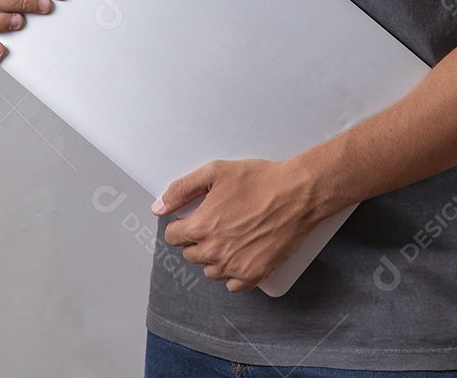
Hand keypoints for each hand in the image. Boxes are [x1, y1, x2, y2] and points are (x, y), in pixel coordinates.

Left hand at [152, 157, 318, 291]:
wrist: (297, 194)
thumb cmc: (260, 180)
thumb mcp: (216, 172)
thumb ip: (182, 189)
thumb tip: (159, 207)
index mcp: (202, 226)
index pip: (173, 237)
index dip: (182, 225)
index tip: (193, 218)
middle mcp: (214, 251)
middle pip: (191, 254)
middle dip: (199, 238)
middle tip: (219, 221)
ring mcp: (234, 266)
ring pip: (211, 270)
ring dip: (216, 256)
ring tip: (233, 234)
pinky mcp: (254, 275)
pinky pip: (233, 284)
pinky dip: (234, 271)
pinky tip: (243, 251)